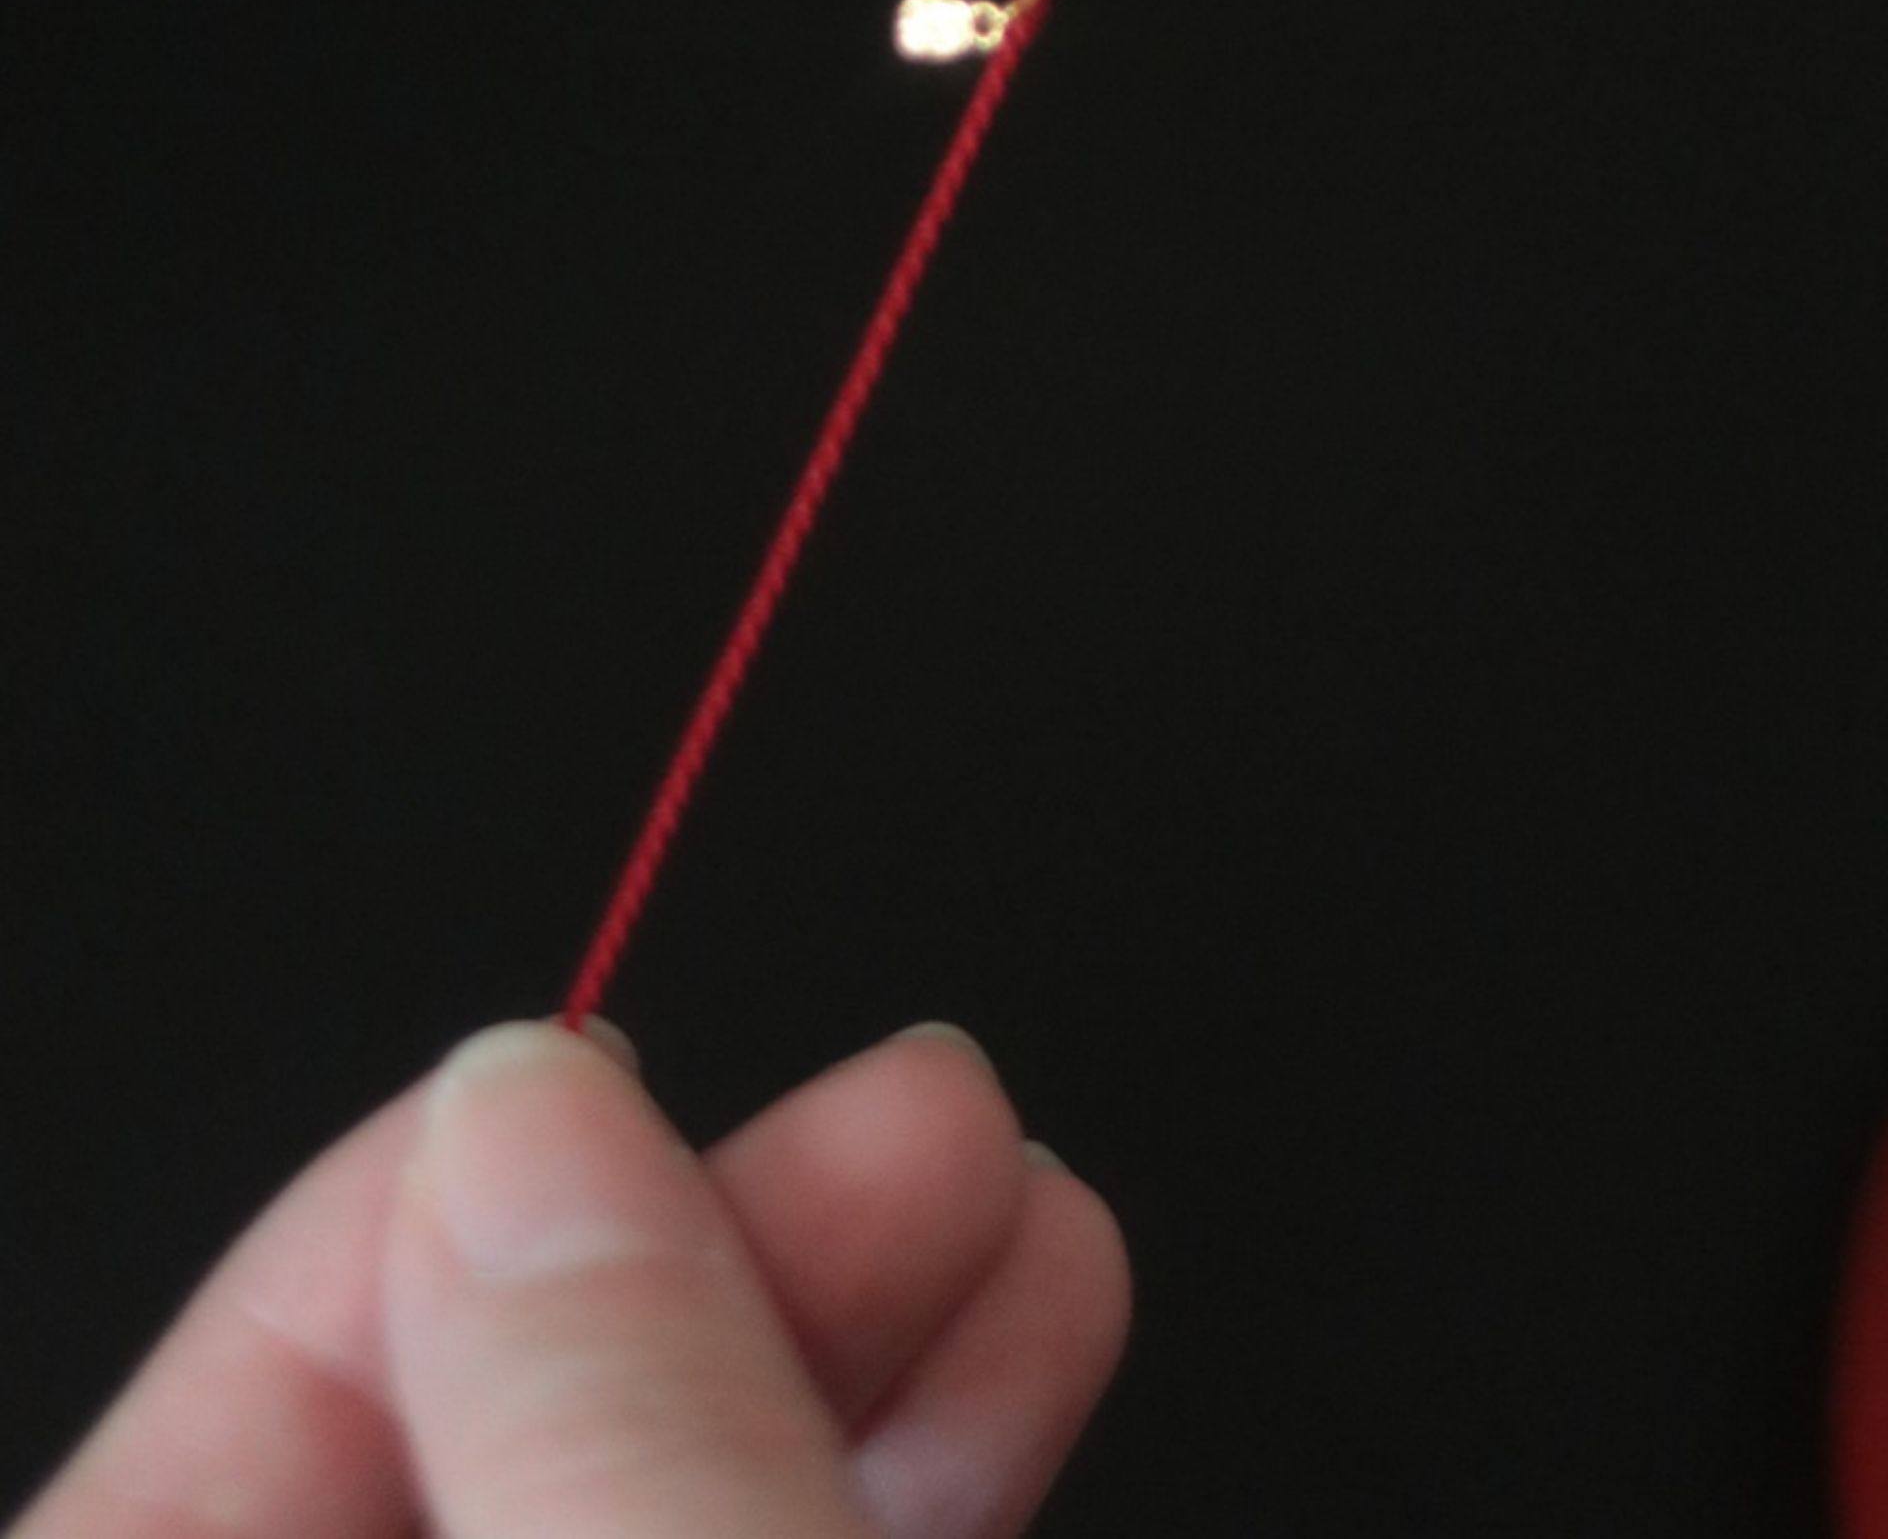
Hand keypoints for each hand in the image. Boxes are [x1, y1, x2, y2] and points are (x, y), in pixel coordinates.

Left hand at [14, 1019, 1127, 1538]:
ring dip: (830, 1362)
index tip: (574, 1098)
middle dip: (672, 1281)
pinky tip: (1022, 1337)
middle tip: (892, 1119)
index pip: (159, 1521)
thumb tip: (532, 1127)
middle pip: (416, 1510)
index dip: (365, 1277)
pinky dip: (875, 1499)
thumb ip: (606, 1465)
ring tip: (1007, 1198)